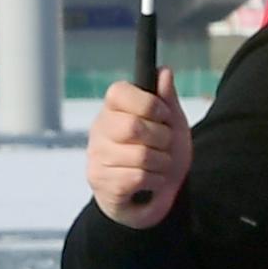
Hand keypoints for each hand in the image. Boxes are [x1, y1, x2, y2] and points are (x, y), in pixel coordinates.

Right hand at [86, 69, 190, 227]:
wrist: (157, 197)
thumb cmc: (160, 155)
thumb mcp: (171, 125)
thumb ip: (166, 99)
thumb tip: (164, 71)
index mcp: (113, 110)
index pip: (120, 92)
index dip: (150, 104)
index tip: (163, 117)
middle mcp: (99, 130)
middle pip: (133, 126)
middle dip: (162, 139)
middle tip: (164, 146)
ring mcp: (96, 156)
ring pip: (140, 155)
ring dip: (162, 164)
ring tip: (157, 166)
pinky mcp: (101, 182)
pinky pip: (139, 177)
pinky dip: (155, 181)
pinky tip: (150, 182)